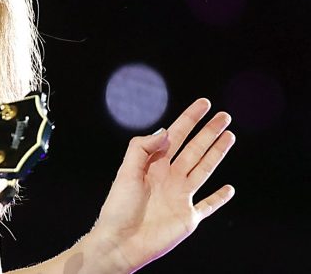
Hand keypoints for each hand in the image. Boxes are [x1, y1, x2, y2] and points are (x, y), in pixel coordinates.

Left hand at [84, 98, 234, 272]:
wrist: (121, 242)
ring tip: (229, 136)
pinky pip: (208, 205)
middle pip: (194, 148)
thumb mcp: (126, 172)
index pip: (176, 135)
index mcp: (154, 164)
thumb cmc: (118, 208)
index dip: (189, 119)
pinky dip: (219, 198)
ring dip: (217, 153)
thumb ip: (143, 148)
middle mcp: (169, 177)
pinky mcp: (188, 217)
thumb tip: (166, 131)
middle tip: (224, 116)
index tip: (204, 104)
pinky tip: (229, 189)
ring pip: (204, 169)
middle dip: (209, 132)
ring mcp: (181, 196)